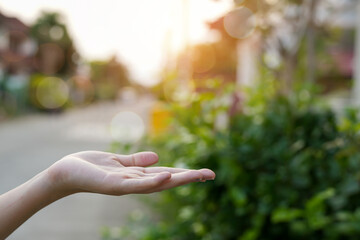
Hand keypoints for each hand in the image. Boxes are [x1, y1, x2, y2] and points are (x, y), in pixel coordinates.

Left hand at [47, 151, 215, 195]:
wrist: (65, 172)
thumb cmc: (91, 167)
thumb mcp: (118, 161)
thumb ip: (136, 161)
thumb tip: (158, 157)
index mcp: (136, 176)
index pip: (165, 174)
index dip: (185, 173)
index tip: (204, 172)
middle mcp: (134, 183)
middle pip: (166, 181)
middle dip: (188, 178)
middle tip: (210, 175)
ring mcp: (125, 186)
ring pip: (155, 184)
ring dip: (177, 180)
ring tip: (196, 175)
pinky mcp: (113, 185)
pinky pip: (135, 184)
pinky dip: (151, 181)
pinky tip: (166, 176)